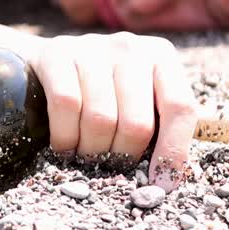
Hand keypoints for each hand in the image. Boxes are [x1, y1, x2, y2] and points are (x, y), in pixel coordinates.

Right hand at [27, 32, 197, 190]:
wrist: (49, 61)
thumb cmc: (106, 89)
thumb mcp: (142, 98)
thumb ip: (163, 127)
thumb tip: (171, 177)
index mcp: (161, 56)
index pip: (179, 107)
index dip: (173, 151)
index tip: (160, 183)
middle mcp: (129, 47)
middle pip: (136, 122)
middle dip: (122, 156)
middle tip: (112, 165)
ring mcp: (91, 46)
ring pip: (100, 118)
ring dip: (92, 150)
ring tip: (87, 156)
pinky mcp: (56, 52)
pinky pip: (66, 104)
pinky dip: (65, 136)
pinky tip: (64, 145)